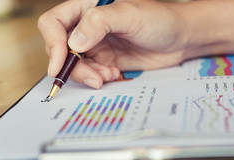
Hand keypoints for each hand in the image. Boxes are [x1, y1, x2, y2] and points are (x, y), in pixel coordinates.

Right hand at [37, 0, 189, 88]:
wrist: (180, 40)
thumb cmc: (160, 20)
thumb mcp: (130, 15)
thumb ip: (100, 22)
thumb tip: (74, 41)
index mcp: (87, 6)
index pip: (54, 22)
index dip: (53, 44)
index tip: (59, 65)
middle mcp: (87, 26)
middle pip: (61, 48)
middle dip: (74, 66)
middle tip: (95, 77)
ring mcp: (95, 44)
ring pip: (74, 65)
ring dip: (88, 75)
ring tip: (108, 75)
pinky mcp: (104, 60)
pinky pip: (90, 73)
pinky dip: (97, 78)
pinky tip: (114, 74)